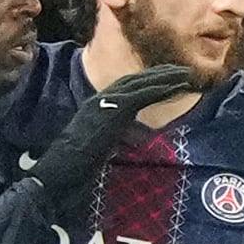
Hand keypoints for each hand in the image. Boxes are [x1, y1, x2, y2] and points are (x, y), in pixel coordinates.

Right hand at [27, 65, 196, 203]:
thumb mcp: (97, 149)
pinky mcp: (113, 112)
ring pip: (140, 84)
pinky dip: (159, 89)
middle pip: (134, 81)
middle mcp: (100, 100)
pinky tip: (175, 86)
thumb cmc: (73, 169)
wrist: (58, 173)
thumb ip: (112, 139)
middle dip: (159, 74)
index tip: (167, 80)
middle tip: (182, 70)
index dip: (147, 82)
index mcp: (96, 107)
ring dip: (164, 78)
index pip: (126, 89)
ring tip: (185, 74)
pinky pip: (140, 96)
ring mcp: (105, 103)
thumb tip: (128, 142)